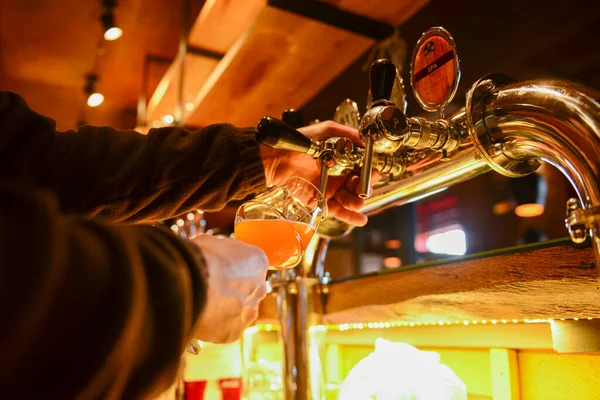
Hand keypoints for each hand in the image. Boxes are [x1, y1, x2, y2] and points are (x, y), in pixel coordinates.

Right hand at [191, 235, 268, 342]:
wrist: (191, 283)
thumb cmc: (200, 256)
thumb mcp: (214, 242)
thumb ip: (222, 252)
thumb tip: (214, 255)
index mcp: (258, 261)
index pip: (253, 266)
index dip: (237, 269)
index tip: (224, 271)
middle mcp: (260, 288)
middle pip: (251, 291)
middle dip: (236, 292)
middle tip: (215, 290)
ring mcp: (248, 313)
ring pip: (240, 313)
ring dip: (227, 311)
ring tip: (204, 305)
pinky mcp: (232, 333)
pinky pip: (224, 330)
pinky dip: (213, 327)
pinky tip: (199, 318)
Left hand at [260, 121, 377, 226]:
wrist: (276, 157)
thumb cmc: (300, 142)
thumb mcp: (326, 131)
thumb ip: (347, 134)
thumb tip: (365, 140)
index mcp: (343, 161)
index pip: (362, 170)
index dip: (369, 173)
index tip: (373, 173)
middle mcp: (338, 176)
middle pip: (358, 187)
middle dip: (364, 189)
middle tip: (363, 189)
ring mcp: (329, 190)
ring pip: (349, 200)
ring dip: (357, 203)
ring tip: (358, 203)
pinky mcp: (319, 201)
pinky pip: (336, 210)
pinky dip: (349, 216)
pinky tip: (360, 219)